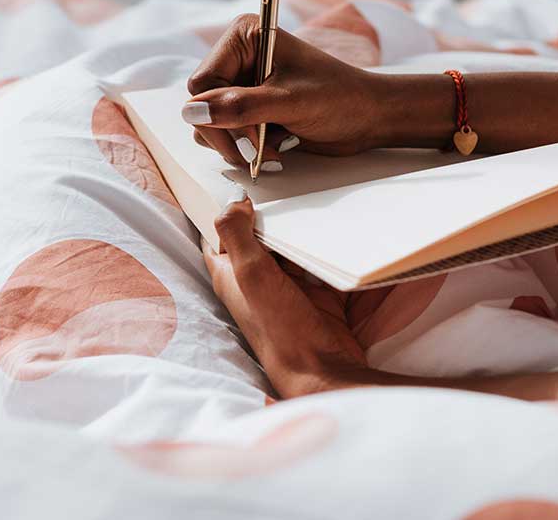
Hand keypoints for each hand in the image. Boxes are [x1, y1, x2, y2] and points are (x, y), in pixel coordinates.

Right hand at [183, 14, 412, 169]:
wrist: (369, 118)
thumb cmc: (338, 99)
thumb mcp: (288, 103)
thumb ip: (239, 107)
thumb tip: (190, 113)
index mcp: (245, 37)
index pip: (202, 84)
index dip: (219, 115)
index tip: (249, 137)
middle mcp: (238, 57)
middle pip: (201, 107)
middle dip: (229, 134)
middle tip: (259, 151)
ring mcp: (241, 84)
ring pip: (209, 123)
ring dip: (238, 145)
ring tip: (272, 148)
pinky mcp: (248, 108)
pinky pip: (225, 133)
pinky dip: (246, 148)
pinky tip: (275, 147)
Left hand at [202, 191, 367, 397]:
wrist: (322, 369)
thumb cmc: (280, 329)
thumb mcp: (251, 274)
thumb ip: (237, 234)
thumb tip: (234, 201)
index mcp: (229, 275)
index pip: (220, 235)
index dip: (228, 212)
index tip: (245, 187)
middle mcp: (255, 281)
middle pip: (261, 237)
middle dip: (274, 217)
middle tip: (290, 190)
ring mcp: (286, 288)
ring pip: (291, 248)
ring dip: (301, 232)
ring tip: (314, 206)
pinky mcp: (315, 295)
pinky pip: (320, 264)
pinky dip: (326, 251)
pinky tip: (337, 235)